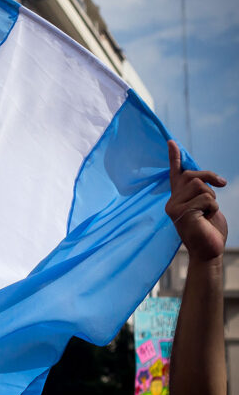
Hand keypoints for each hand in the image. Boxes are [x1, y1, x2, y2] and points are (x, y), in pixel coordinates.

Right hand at [166, 140, 227, 261]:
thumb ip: (200, 192)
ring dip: (212, 198)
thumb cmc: (209, 230)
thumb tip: (203, 179)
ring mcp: (175, 207)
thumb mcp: (206, 206)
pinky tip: (206, 219)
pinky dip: (213, 208)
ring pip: (200, 186)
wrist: (208, 252)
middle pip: (192, 176)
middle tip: (223, 184)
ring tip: (208, 214)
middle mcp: (172, 201)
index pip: (175, 174)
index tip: (171, 142)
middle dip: (210, 177)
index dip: (174, 157)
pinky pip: (206, 199)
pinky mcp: (182, 213)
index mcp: (178, 198)